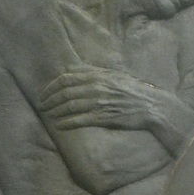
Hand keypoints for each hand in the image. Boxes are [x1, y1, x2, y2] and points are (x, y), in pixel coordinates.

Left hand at [38, 65, 174, 131]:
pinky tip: (59, 126)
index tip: (44, 93)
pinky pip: (80, 120)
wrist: (151, 106)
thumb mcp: (113, 75)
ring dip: (56, 112)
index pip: (67, 78)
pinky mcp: (104, 117)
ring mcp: (100, 102)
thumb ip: (92, 71)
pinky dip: (67, 123)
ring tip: (48, 116)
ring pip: (70, 106)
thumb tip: (71, 68)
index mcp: (98, 76)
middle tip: (42, 106)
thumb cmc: (132, 90)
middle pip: (65, 92)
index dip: (51, 86)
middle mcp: (97, 87)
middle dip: (50, 100)